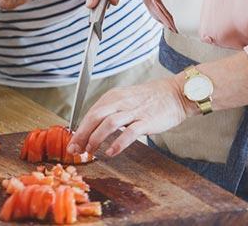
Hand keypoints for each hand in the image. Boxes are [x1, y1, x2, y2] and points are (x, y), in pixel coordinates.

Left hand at [67, 78, 190, 156]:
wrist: (174, 93)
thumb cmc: (149, 99)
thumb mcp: (125, 100)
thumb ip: (110, 112)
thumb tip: (92, 130)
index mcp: (113, 97)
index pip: (91, 113)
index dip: (79, 130)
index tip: (72, 144)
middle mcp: (121, 102)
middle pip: (95, 117)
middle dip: (82, 135)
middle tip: (76, 150)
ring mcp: (134, 111)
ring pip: (109, 123)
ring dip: (96, 139)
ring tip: (91, 152)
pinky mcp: (147, 120)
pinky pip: (130, 132)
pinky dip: (118, 143)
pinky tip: (111, 152)